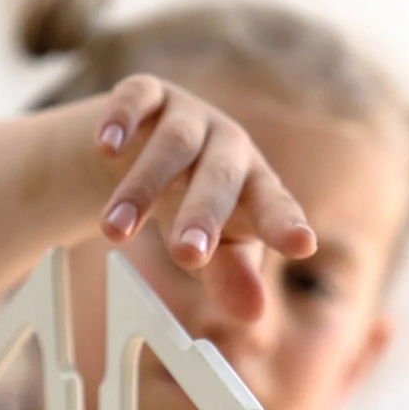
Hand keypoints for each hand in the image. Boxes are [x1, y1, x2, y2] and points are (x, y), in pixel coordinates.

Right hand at [93, 74, 316, 319]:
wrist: (143, 146)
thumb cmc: (189, 200)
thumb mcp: (213, 242)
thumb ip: (230, 275)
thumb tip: (254, 315)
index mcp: (253, 184)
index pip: (273, 204)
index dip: (285, 224)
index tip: (302, 246)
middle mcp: (226, 145)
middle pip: (218, 177)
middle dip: (203, 216)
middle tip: (186, 257)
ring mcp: (187, 115)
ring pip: (171, 146)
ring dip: (141, 189)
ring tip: (115, 234)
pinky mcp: (148, 94)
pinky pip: (136, 98)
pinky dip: (121, 121)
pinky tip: (106, 149)